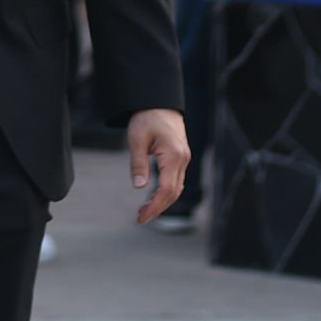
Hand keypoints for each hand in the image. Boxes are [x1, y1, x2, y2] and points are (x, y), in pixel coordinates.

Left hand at [125, 108, 189, 224]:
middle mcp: (183, 159)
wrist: (159, 101)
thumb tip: (139, 187)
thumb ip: (138, 163)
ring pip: (177, 188)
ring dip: (162, 201)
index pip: (166, 190)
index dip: (155, 207)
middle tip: (140, 218)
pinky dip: (166, 191)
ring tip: (144, 210)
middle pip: (174, 193)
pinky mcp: (181, 157)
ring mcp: (184, 159)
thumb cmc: (147, 117)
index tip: (141, 217)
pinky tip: (153, 196)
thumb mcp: (137, 138)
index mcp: (173, 156)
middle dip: (158, 208)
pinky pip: (176, 180)